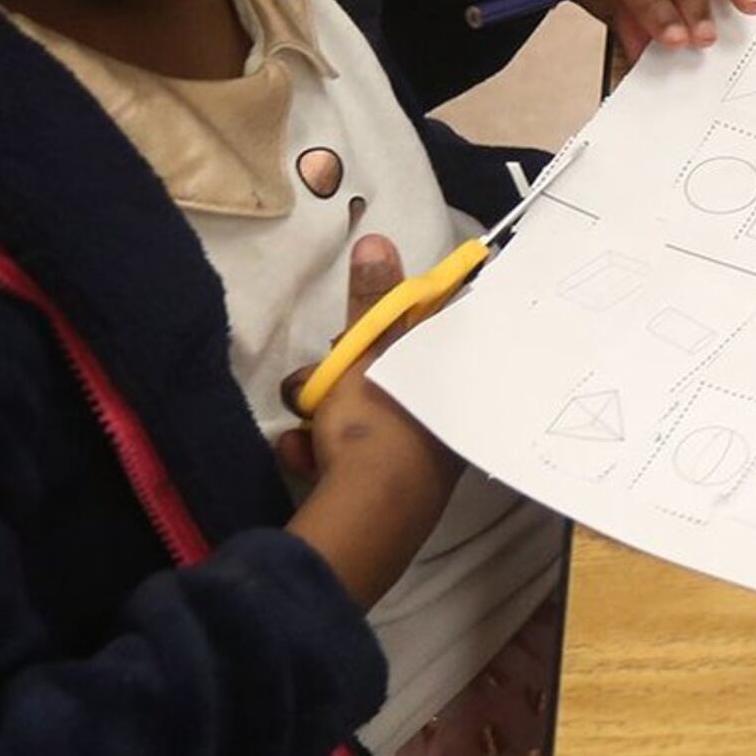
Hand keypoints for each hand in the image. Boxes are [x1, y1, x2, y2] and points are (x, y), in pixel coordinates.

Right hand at [285, 237, 465, 605]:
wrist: (366, 517)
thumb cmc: (379, 425)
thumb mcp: (370, 353)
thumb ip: (373, 300)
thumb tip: (379, 239)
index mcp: (454, 385)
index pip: (423, 343)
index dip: (381, 333)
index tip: (352, 337)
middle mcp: (444, 423)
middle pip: (385, 380)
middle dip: (338, 376)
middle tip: (322, 380)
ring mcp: (417, 463)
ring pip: (358, 418)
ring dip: (320, 416)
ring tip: (305, 426)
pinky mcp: (384, 495)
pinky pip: (346, 458)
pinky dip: (319, 453)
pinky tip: (301, 455)